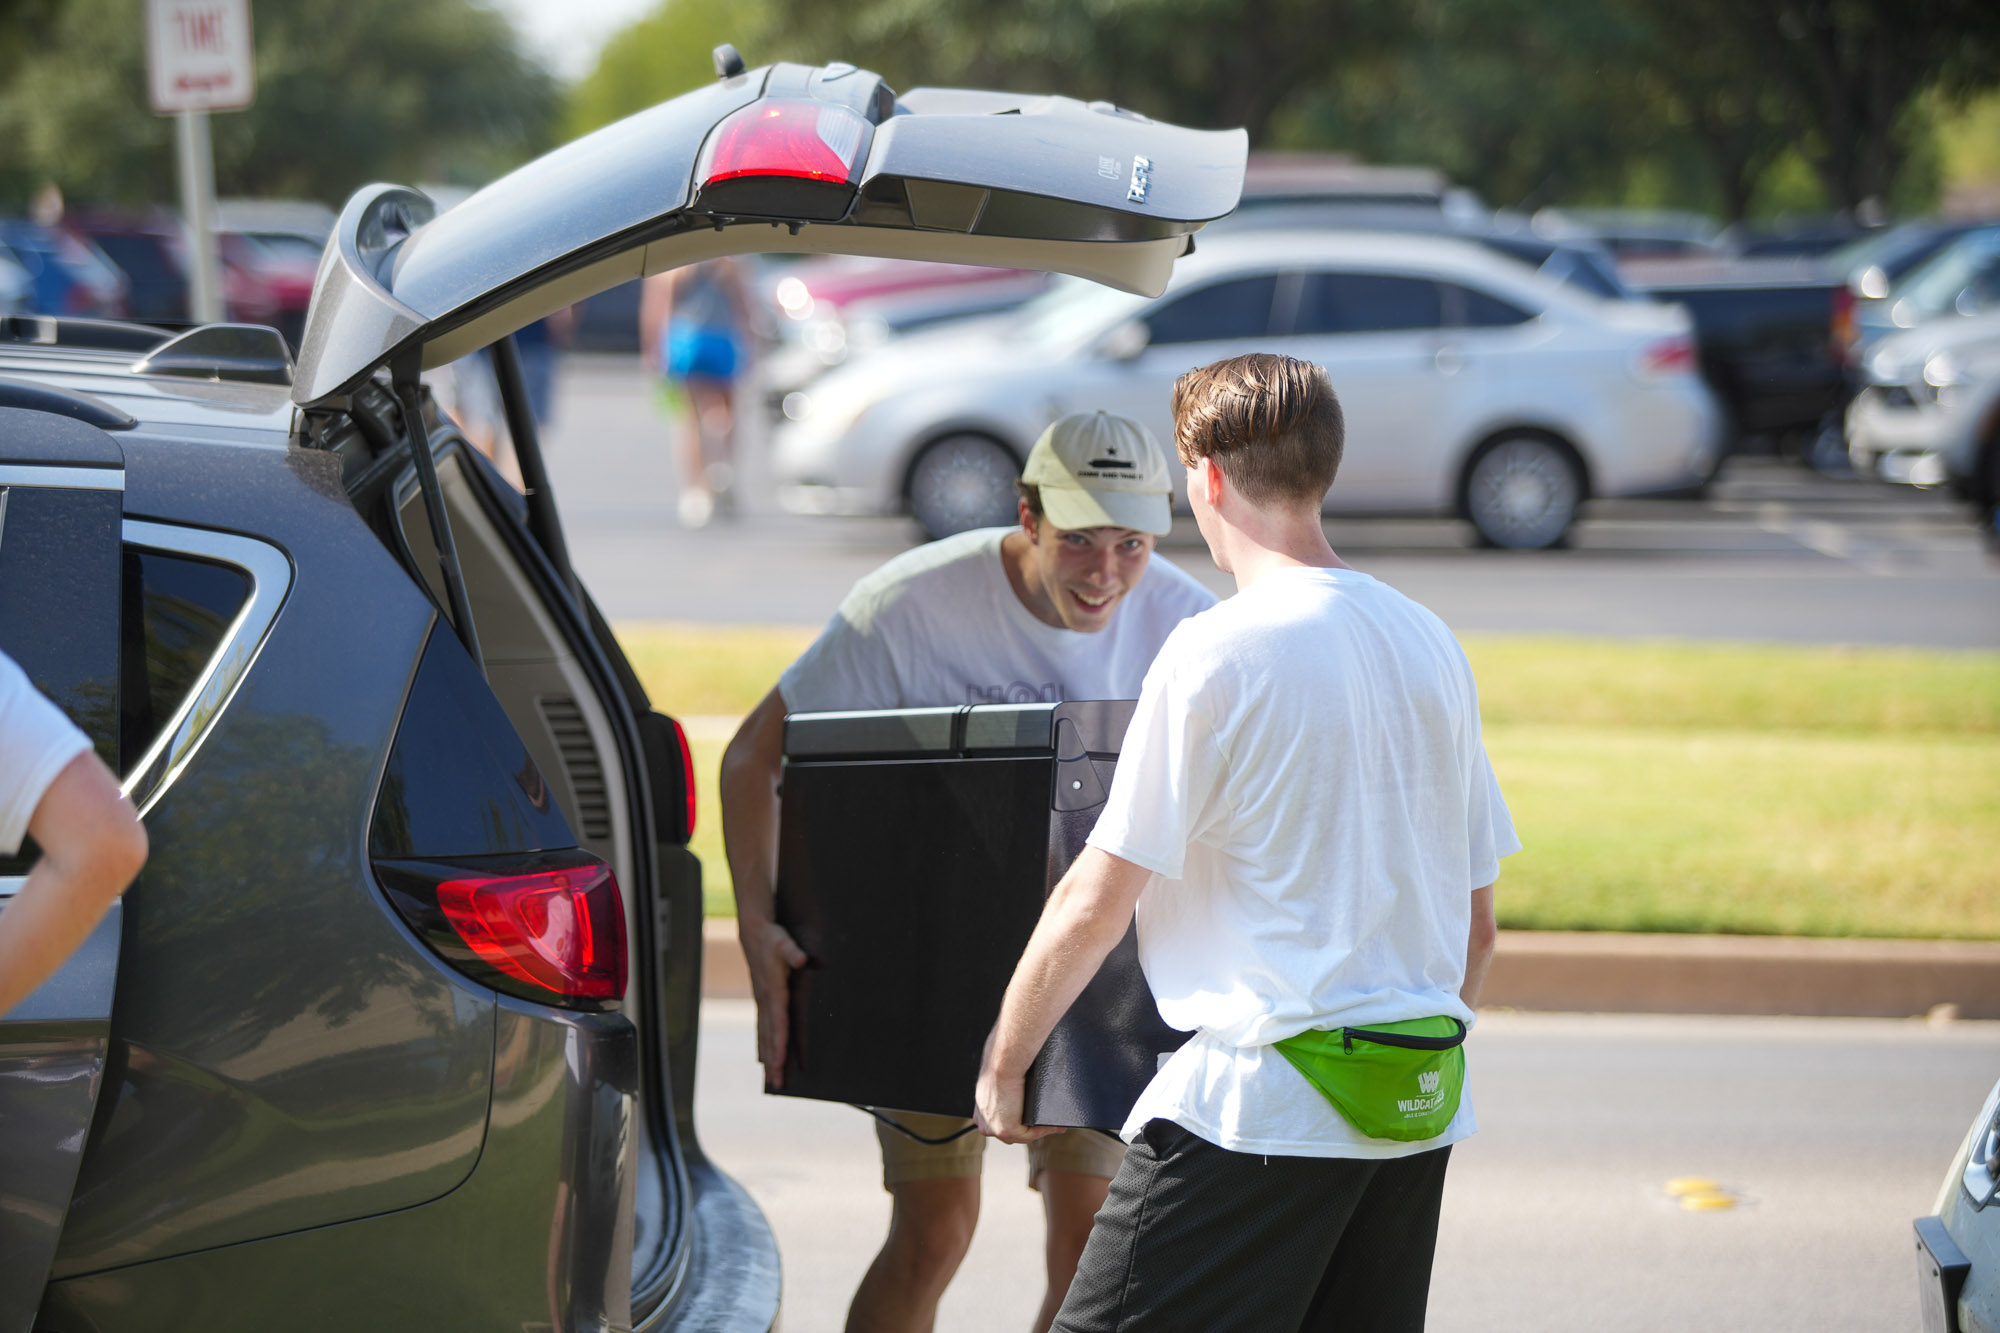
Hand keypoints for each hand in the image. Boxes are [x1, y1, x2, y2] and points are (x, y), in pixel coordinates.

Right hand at [741, 918, 808, 1088]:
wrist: (754, 931)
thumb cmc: (773, 938)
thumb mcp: (785, 942)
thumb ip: (794, 953)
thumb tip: (804, 959)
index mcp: (774, 991)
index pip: (778, 1022)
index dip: (779, 1042)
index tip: (781, 1062)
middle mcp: (766, 1001)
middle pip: (770, 1036)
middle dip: (774, 1060)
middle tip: (777, 1084)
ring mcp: (762, 1002)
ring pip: (764, 1036)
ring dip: (767, 1058)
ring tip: (771, 1080)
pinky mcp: (762, 1001)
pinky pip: (762, 1029)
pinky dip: (763, 1046)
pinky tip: (763, 1059)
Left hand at [973, 1029, 1056, 1144]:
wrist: (1004, 1060)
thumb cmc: (1003, 1057)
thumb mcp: (1001, 1069)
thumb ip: (1006, 1077)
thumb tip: (1020, 1074)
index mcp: (981, 1104)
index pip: (997, 1119)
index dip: (1016, 1119)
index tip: (1032, 1117)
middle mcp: (983, 1117)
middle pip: (1008, 1131)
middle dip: (1029, 1129)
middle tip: (1046, 1124)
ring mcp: (993, 1126)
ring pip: (1019, 1135)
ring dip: (1038, 1131)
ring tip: (1055, 1125)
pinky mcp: (1006, 1129)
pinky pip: (1029, 1135)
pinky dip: (1044, 1131)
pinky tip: (1054, 1125)